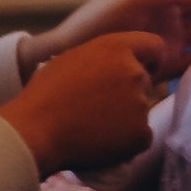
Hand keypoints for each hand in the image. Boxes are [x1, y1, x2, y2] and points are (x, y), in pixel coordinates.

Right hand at [0, 35, 172, 180]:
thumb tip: (113, 65)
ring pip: (141, 111)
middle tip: (100, 107)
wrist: (36, 130)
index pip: (154, 47)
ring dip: (125, 118)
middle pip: (144, 81)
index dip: (147, 60)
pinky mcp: (141, 134)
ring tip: (93, 126)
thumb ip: (102, 58)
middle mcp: (134, 72)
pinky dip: (126, 143)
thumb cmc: (45, 94)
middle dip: (129, 92)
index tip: (140, 70)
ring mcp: (140, 104)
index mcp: (117, 48)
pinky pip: (140, 137)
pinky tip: (101, 142)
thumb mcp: (73, 58)